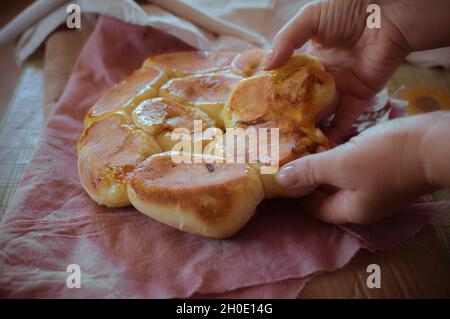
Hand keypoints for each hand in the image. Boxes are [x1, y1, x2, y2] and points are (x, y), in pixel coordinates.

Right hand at [263, 0, 410, 140]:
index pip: (288, 80)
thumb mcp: (311, 17)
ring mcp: (341, 88)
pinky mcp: (359, 97)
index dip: (274, 93)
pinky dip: (333, 135)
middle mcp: (323, 76)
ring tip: (288, 145)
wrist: (388, 12)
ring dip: (307, 128)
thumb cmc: (348, 8)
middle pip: (302, 101)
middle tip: (270, 134)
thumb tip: (266, 66)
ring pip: (321, 114)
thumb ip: (287, 40)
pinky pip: (345, 120)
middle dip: (288, 116)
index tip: (258, 108)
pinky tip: (317, 148)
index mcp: (310, 58)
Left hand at [275, 112, 449, 223]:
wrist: (435, 142)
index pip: (315, 208)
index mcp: (351, 209)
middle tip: (290, 156)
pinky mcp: (384, 168)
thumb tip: (279, 180)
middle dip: (308, 176)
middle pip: (327, 193)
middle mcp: (363, 203)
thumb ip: (310, 171)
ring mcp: (375, 186)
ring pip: (340, 177)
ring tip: (304, 144)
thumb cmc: (386, 157)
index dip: (297, 194)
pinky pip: (354, 165)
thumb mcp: (342, 163)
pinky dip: (340, 155)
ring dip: (323, 163)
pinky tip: (330, 138)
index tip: (281, 174)